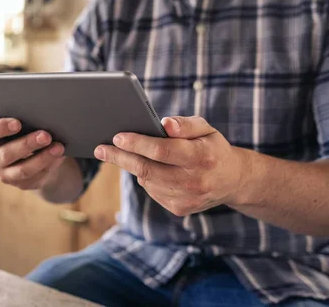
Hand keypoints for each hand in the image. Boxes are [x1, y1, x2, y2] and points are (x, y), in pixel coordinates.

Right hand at [0, 111, 65, 189]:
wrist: (28, 156)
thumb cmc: (19, 132)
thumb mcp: (12, 123)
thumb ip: (8, 114)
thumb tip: (5, 103)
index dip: (0, 128)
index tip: (18, 123)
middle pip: (7, 154)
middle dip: (28, 144)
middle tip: (46, 135)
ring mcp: (6, 175)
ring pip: (24, 169)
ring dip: (43, 158)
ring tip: (59, 147)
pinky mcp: (23, 184)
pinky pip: (37, 176)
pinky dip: (50, 165)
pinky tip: (60, 155)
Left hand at [94, 116, 249, 215]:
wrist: (233, 180)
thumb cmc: (212, 147)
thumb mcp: (205, 129)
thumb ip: (185, 124)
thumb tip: (164, 124)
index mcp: (202, 156)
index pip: (161, 150)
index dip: (136, 143)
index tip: (117, 137)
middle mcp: (195, 181)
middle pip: (147, 169)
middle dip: (120, 157)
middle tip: (100, 149)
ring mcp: (187, 199)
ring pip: (146, 181)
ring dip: (132, 166)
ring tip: (122, 153)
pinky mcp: (180, 209)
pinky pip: (152, 191)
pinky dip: (146, 178)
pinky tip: (149, 169)